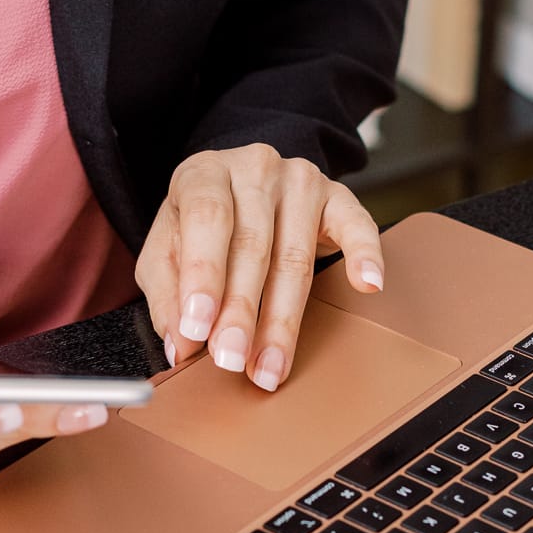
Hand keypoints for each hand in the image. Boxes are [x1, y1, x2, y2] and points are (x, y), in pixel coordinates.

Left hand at [134, 145, 383, 389]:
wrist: (242, 185)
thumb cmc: (202, 226)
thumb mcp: (165, 250)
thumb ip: (166, 294)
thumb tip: (181, 343)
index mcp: (203, 173)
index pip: (206, 219)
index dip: (203, 275)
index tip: (198, 328)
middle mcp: (254, 168)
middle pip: (252, 244)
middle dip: (241, 312)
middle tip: (232, 360)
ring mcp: (300, 180)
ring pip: (295, 256)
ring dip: (283, 318)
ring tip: (271, 364)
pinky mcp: (337, 197)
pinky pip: (357, 225)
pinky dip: (365, 255)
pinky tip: (367, 285)